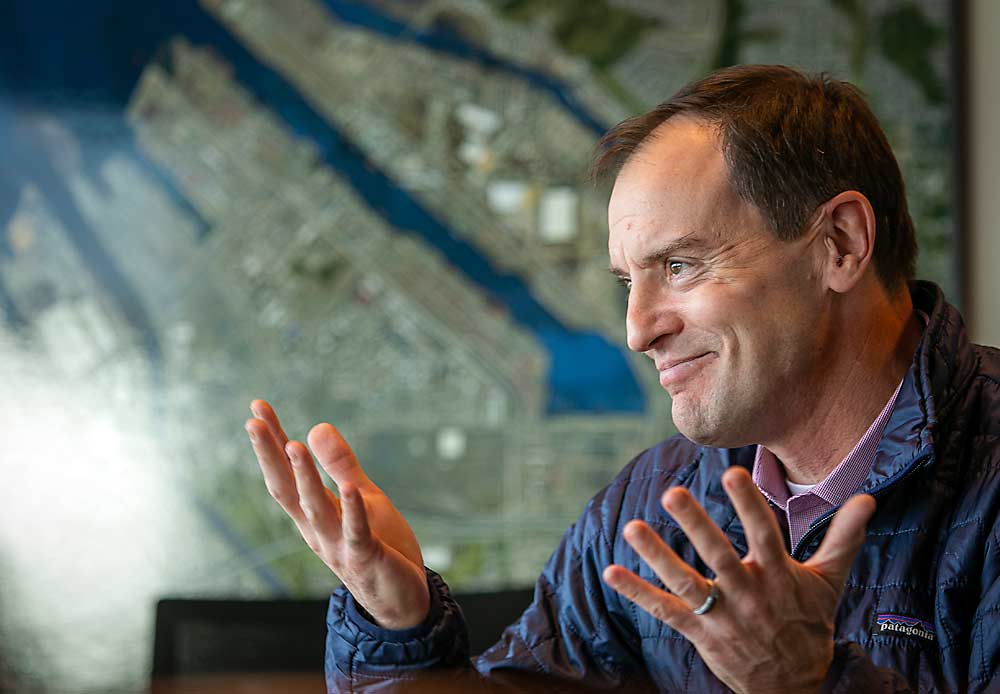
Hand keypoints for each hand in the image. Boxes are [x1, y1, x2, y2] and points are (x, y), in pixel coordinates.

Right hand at [245, 399, 429, 628]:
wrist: (401, 600)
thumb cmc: (379, 545)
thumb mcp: (362, 495)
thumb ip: (341, 466)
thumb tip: (315, 426)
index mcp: (314, 514)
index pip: (286, 473)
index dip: (271, 441)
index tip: (257, 407)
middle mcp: (317, 529)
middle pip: (287, 489)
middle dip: (270, 456)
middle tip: (253, 422)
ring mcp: (338, 545)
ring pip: (316, 509)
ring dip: (305, 478)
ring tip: (293, 444)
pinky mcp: (365, 557)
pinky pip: (356, 532)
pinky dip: (352, 511)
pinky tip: (350, 488)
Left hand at [602, 467, 874, 693]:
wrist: (796, 686)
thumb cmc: (810, 622)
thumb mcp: (831, 580)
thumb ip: (844, 537)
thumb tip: (868, 497)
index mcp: (778, 574)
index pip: (763, 533)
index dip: (748, 504)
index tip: (732, 473)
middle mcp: (748, 594)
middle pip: (718, 556)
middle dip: (695, 525)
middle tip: (672, 493)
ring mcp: (721, 615)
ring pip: (686, 583)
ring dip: (657, 556)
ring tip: (632, 528)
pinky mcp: (700, 633)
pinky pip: (665, 611)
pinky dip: (637, 592)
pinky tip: (611, 571)